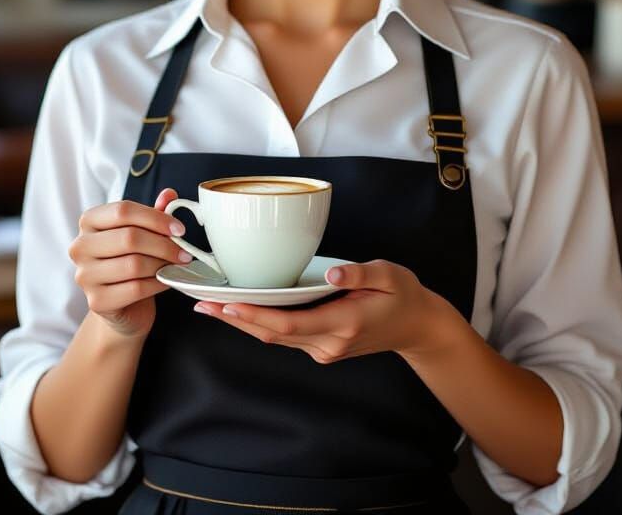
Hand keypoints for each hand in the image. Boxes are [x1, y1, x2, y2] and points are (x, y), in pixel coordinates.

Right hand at [68, 188, 193, 338]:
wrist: (123, 305)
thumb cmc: (131, 261)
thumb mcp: (142, 233)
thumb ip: (154, 213)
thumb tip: (169, 194)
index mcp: (89, 221)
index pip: (123, 210)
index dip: (156, 218)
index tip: (179, 229)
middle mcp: (80, 246)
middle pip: (129, 237)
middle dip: (164, 245)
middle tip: (185, 252)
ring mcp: (84, 276)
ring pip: (133, 264)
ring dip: (162, 265)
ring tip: (175, 266)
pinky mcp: (96, 301)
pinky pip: (135, 289)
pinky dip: (157, 284)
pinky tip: (166, 281)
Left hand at [193, 260, 459, 363]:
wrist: (418, 327)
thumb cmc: (403, 296)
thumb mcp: (390, 275)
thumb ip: (362, 273)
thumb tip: (335, 273)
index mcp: (343, 323)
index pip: (290, 323)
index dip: (256, 316)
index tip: (229, 305)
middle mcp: (329, 342)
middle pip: (273, 334)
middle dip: (236, 320)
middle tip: (204, 304)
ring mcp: (325, 348)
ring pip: (275, 338)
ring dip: (243, 324)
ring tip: (212, 307)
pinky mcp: (322, 346)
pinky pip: (285, 337)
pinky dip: (260, 324)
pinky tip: (242, 312)